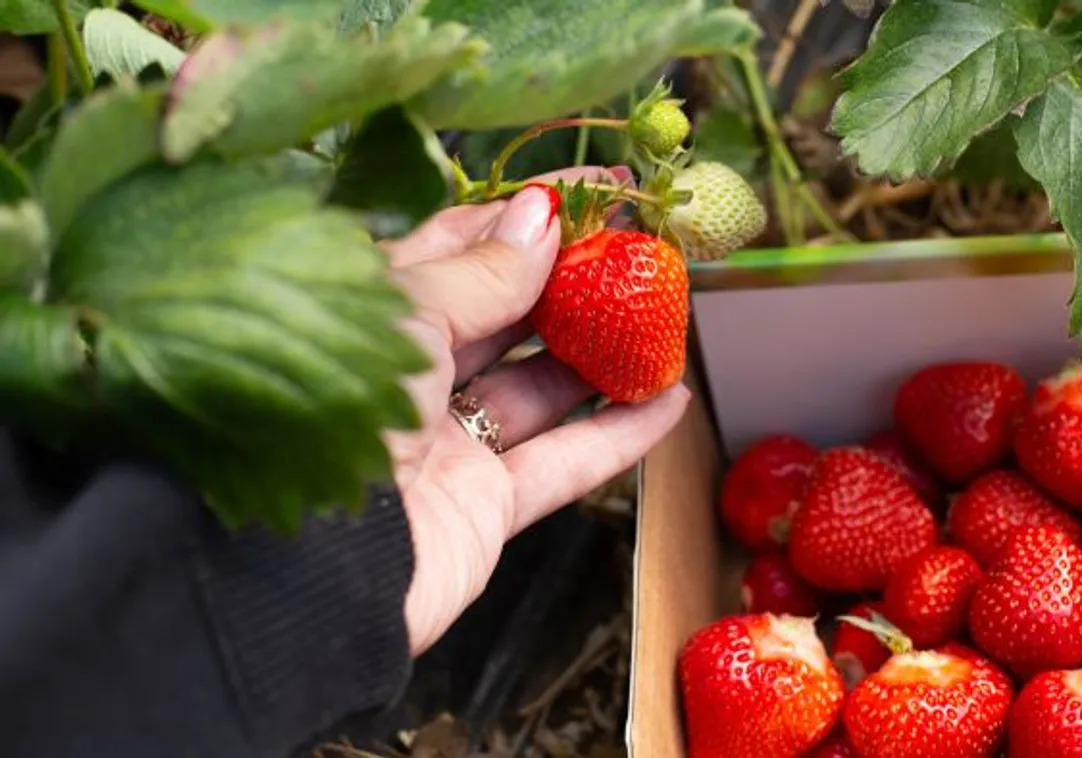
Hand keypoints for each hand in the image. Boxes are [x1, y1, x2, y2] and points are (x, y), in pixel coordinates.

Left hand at [380, 166, 690, 654]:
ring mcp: (446, 444)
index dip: (528, 214)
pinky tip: (670, 401)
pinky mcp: (484, 508)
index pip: (459, 246)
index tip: (596, 188)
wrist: (309, 561)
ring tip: (661, 314)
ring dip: (603, 355)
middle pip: (505, 315)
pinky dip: (619, 435)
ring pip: (538, 388)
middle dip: (573, 279)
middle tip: (639, 245)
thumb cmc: (337, 407)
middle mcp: (407, 375)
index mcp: (371, 314)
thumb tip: (542, 215)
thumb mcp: (408, 313)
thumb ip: (485, 271)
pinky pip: (563, 462)